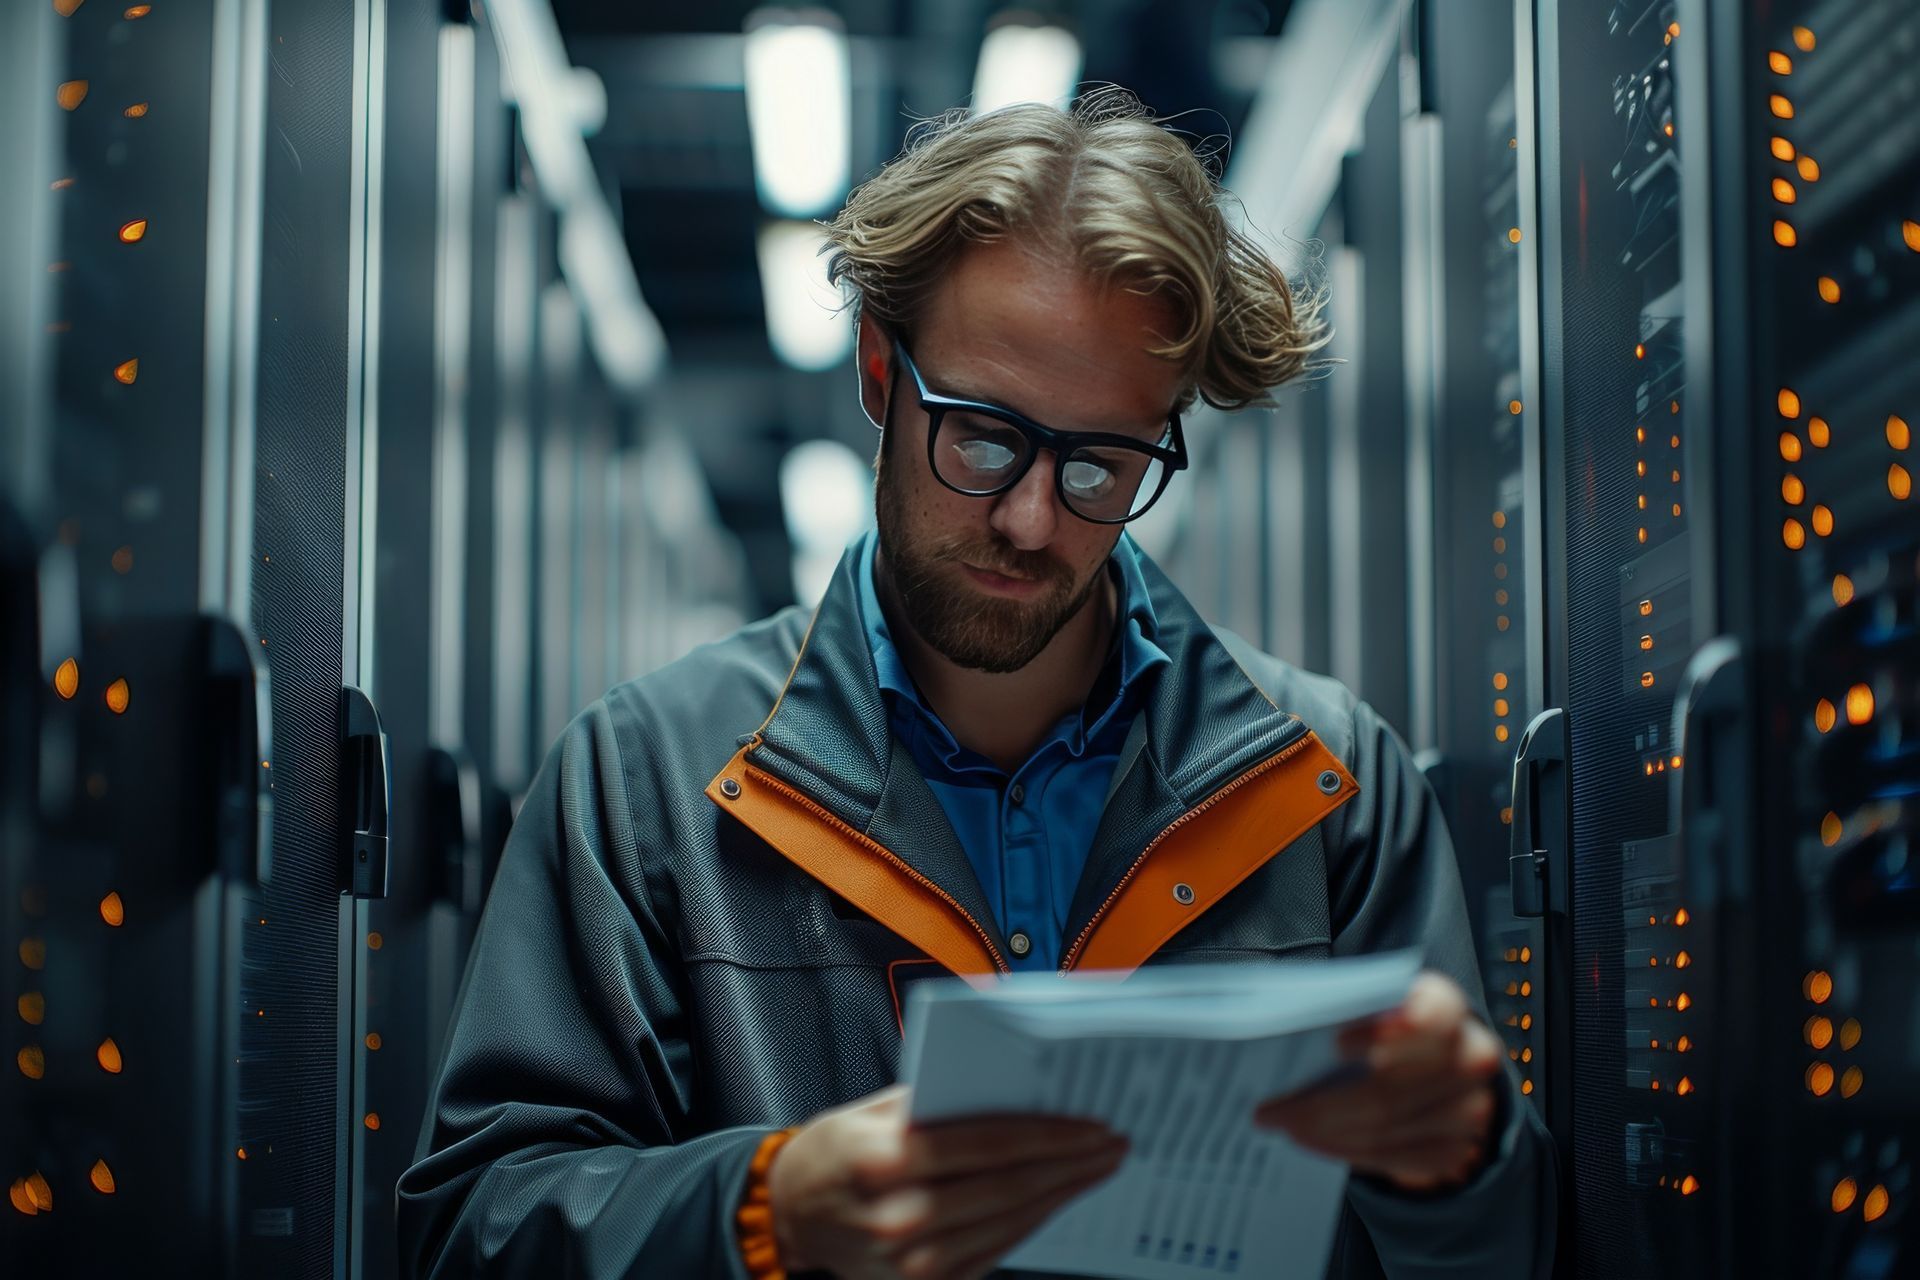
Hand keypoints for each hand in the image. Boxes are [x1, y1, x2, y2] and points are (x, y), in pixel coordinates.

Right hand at [769, 1084, 1128, 1279]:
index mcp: (885, 1159)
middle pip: (1007, 1188)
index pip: (987, 1145)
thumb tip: (1013, 1083)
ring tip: (1096, 1169)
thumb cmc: (835, 1148)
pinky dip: (1031, 1224)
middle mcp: (899, 1215)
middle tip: (1113, 1145)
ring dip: (1060, 1196)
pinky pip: (993, 1252)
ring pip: (1008, 1225)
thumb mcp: (872, 1107)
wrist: (790, 1213)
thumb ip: (936, 1098)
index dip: (1048, 1136)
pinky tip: (1056, 1199)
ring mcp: (911, 1260)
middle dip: (1069, 1166)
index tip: (1093, 1125)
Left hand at [1253, 970, 1502, 1192]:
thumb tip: (1276, 1025)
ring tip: (1282, 1125)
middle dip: (1322, 1105)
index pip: (1430, 1014)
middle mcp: (1470, 1055)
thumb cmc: (1379, 1022)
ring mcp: (1469, 1108)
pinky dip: (1346, 1151)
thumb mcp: (1368, 1001)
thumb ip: (1340, 1007)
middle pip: (1392, 1089)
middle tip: (1269, 1110)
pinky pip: (1394, 1158)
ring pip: (1387, 1129)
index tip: (1335, 1044)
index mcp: (1444, 1005)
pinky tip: (1313, 1140)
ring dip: (1327, 1131)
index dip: (1383, 1031)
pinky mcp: (1455, 1149)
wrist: (1429, 1061)